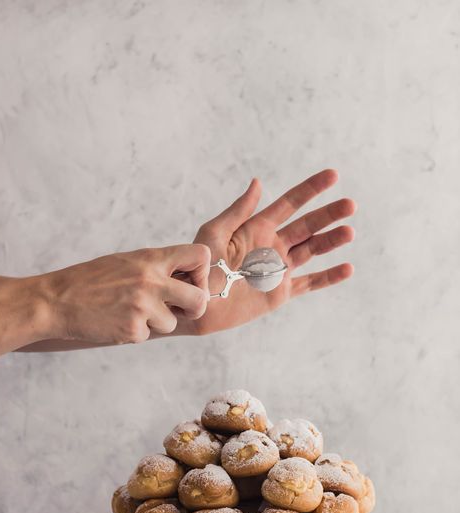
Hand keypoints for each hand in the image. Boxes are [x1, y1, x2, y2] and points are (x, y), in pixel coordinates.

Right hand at [41, 244, 210, 343]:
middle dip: (195, 308)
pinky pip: (148, 335)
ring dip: (157, 323)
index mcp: (151, 259)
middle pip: (199, 299)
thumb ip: (156, 267)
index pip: (200, 255)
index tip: (191, 281)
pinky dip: (135, 332)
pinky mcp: (133, 329)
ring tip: (131, 313)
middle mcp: (151, 280)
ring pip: (173, 323)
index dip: (201, 272)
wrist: (55, 301)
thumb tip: (187, 277)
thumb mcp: (125, 262)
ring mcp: (142, 306)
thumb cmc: (90, 281)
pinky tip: (116, 322)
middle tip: (183, 310)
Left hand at [182, 169, 354, 334]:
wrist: (196, 304)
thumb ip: (238, 211)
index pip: (290, 203)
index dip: (311, 189)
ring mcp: (278, 269)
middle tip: (350, 205)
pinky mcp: (280, 293)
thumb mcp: (215, 233)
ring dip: (332, 240)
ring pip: (312, 250)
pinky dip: (328, 277)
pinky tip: (348, 268)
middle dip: (329, 214)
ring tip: (350, 231)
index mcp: (257, 228)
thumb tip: (258, 183)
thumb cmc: (198, 267)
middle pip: (307, 226)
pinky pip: (309, 283)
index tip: (333, 175)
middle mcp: (271, 246)